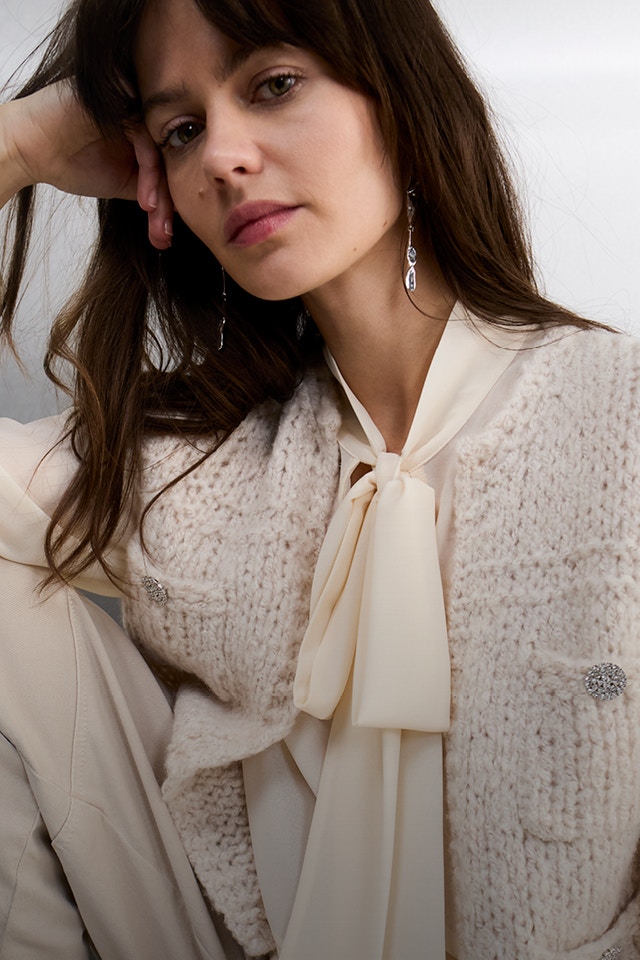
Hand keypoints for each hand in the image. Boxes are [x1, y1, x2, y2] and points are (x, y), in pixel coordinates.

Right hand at [1, 82, 172, 248]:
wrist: (31, 150)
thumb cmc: (70, 163)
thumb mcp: (122, 183)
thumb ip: (152, 188)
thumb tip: (181, 212)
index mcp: (145, 133)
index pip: (168, 167)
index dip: (170, 204)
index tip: (163, 236)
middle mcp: (143, 117)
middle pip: (170, 160)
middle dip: (169, 202)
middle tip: (164, 234)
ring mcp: (133, 106)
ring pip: (162, 151)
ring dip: (160, 190)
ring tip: (153, 216)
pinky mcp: (121, 100)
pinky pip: (146, 138)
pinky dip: (149, 172)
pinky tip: (145, 199)